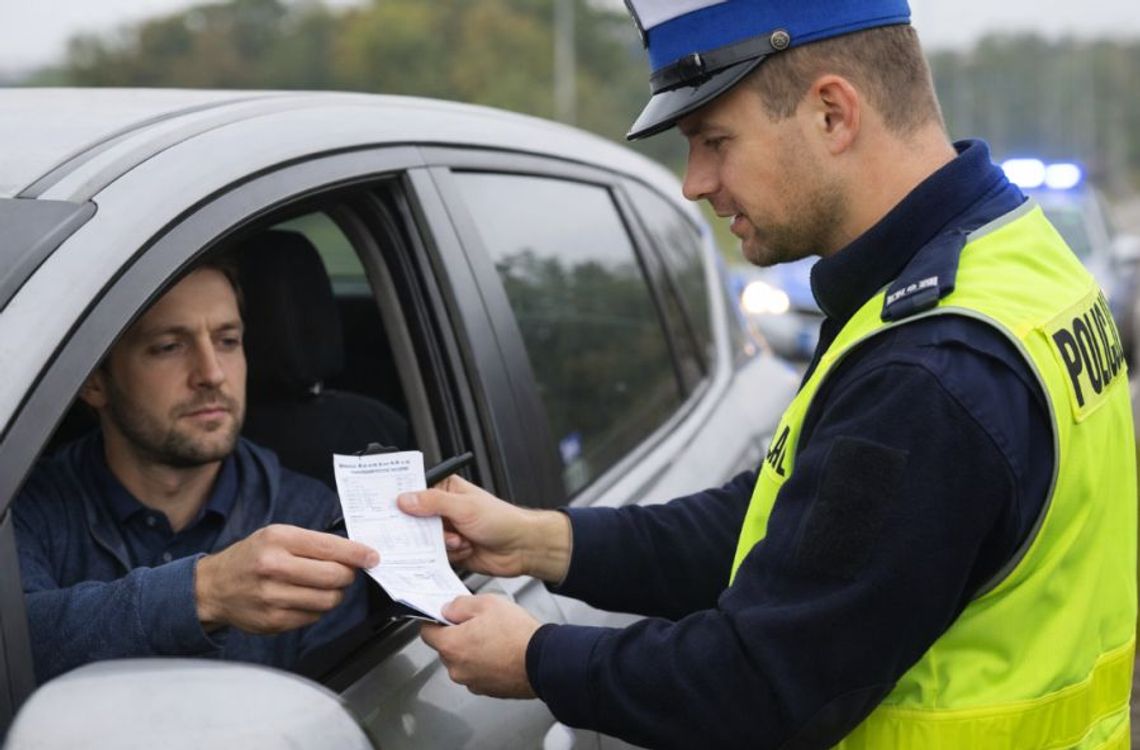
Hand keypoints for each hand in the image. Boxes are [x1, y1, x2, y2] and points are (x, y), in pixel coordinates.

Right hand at [195, 524, 378, 632]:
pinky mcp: (274, 622)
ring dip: (335, 593)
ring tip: (324, 586)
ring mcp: (273, 598)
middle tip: (346, 572)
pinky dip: (318, 608)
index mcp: (278, 540)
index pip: (330, 548)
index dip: (358, 554)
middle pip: (335, 577)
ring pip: (329, 600)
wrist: (213, 587)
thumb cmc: (251, 557)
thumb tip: (354, 553)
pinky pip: (314, 617)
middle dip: (348, 575)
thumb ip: (313, 542)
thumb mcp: (277, 535)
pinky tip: (306, 599)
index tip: (372, 557)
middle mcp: (274, 568)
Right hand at [397, 475, 570, 581]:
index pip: (415, 492)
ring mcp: (447, 531)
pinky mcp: (450, 551)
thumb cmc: (502, 520)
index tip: (392, 509)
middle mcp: (444, 510)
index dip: (402, 501)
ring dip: (442, 544)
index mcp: (446, 490)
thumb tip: (405, 499)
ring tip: (461, 540)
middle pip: (415, 519)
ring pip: (424, 541)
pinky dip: (448, 555)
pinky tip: (465, 549)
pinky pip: (434, 556)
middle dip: (424, 529)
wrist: (522, 548)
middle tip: (435, 531)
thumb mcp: (465, 507)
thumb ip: (433, 503)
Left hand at [421, 594, 540, 698]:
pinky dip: (485, 664)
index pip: (427, 632)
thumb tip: (449, 609)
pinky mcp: (487, 690)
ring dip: (472, 651)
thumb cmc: (517, 634)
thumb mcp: (487, 603)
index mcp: (451, 645)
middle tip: (479, 622)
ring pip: (463, 662)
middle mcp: (457, 668)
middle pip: (446, 648)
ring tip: (495, 638)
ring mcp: (472, 682)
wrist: (543, 661)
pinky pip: (478, 673)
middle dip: (458, 635)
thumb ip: (460, 605)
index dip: (435, 620)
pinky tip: (502, 652)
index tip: (445, 615)